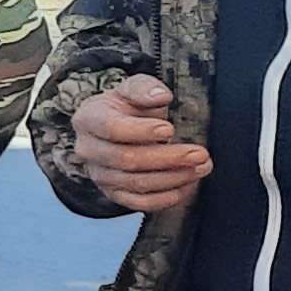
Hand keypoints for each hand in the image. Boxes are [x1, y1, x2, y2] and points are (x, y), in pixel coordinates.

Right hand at [70, 74, 211, 213]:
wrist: (120, 130)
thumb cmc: (129, 107)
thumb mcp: (134, 89)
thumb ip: (144, 88)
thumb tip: (160, 96)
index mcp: (88, 118)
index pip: (112, 129)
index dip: (142, 131)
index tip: (170, 129)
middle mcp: (88, 150)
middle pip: (126, 159)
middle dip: (168, 158)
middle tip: (200, 153)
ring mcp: (99, 175)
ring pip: (136, 183)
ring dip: (174, 178)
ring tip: (202, 167)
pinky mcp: (113, 194)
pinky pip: (139, 203)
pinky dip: (167, 197)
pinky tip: (188, 184)